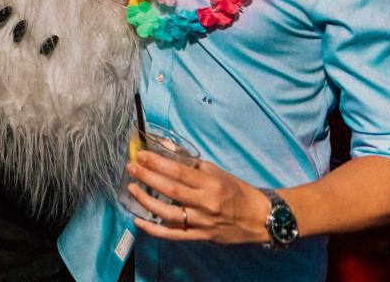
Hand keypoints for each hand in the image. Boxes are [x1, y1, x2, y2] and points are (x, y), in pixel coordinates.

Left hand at [125, 150, 271, 243]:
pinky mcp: (200, 237)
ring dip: (146, 201)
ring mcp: (202, 222)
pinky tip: (139, 220)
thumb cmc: (237, 191)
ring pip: (168, 213)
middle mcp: (206, 203)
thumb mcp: (218, 172)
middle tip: (131, 168)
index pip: (179, 172)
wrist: (259, 218)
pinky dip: (154, 230)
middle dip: (147, 177)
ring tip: (131, 189)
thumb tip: (168, 153)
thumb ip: (194, 166)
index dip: (157, 163)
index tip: (141, 155)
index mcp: (211, 183)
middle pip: (170, 190)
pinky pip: (173, 235)